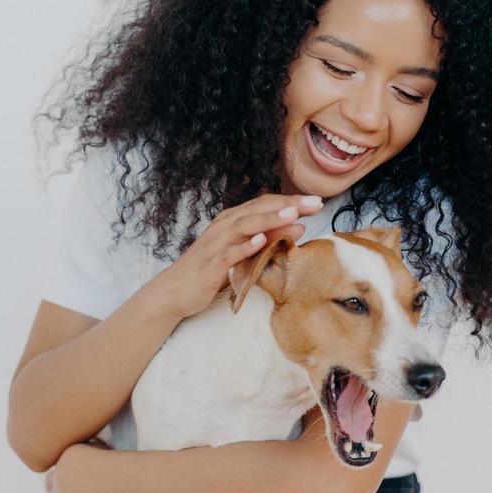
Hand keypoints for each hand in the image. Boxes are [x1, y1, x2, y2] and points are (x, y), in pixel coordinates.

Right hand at [150, 192, 323, 320]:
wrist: (174, 291)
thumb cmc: (211, 271)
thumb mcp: (242, 252)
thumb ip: (265, 239)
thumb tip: (298, 227)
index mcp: (232, 221)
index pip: (265, 204)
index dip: (291, 201)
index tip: (317, 202)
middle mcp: (224, 227)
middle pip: (258, 209)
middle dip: (288, 204)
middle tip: (315, 203)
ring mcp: (216, 244)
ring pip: (244, 225)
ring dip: (269, 219)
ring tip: (293, 214)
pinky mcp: (210, 265)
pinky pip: (229, 253)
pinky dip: (245, 245)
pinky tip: (261, 241)